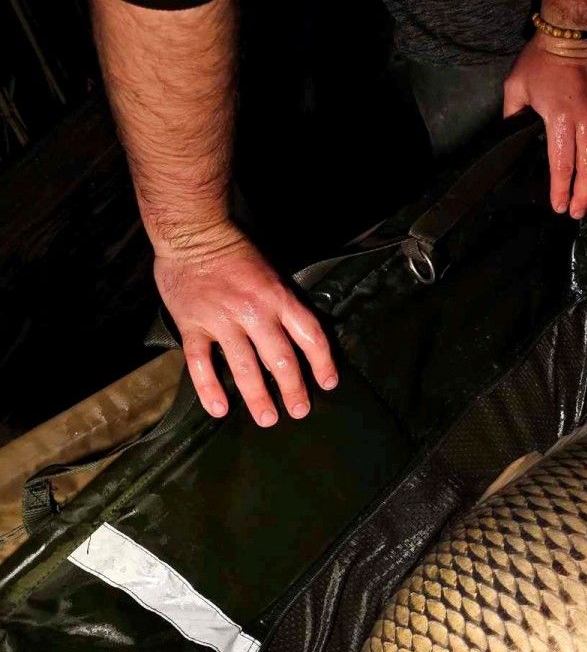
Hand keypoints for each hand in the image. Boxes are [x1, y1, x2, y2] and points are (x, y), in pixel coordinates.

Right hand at [154, 230, 337, 425]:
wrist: (193, 232)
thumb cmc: (236, 251)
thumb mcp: (272, 272)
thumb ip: (284, 304)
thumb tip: (300, 337)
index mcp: (279, 297)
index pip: (310, 335)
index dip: (322, 363)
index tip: (328, 384)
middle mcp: (255, 312)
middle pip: (281, 359)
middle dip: (293, 389)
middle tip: (299, 411)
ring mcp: (222, 319)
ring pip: (244, 367)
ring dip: (258, 397)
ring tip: (268, 419)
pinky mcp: (192, 324)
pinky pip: (201, 362)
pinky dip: (209, 387)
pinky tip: (218, 409)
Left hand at [503, 35, 586, 218]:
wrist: (573, 27)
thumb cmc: (541, 58)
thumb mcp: (516, 87)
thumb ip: (513, 117)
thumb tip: (511, 137)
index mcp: (559, 119)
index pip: (561, 164)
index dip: (561, 189)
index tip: (561, 206)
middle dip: (585, 194)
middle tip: (581, 212)